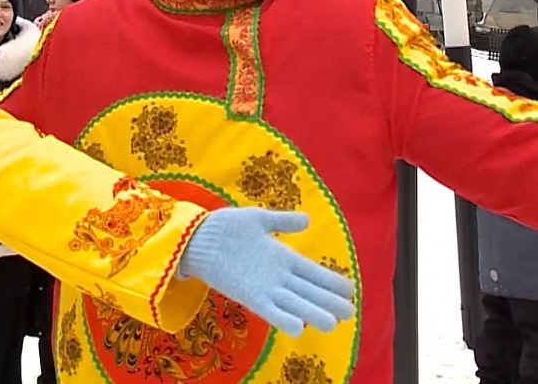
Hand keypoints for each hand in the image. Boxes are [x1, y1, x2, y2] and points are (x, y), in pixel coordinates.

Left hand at [179, 208, 354, 337]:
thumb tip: (307, 220)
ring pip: (295, 304)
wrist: (196, 236)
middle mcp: (277, 276)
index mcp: (283, 257)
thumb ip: (281, 221)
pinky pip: (270, 311)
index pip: (313, 272)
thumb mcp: (257, 219)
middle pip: (309, 291)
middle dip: (329, 302)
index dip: (331, 282)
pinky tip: (298, 328)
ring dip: (311, 313)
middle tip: (349, 312)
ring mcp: (264, 287)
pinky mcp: (248, 296)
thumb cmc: (225, 226)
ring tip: (332, 324)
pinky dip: (283, 319)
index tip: (350, 290)